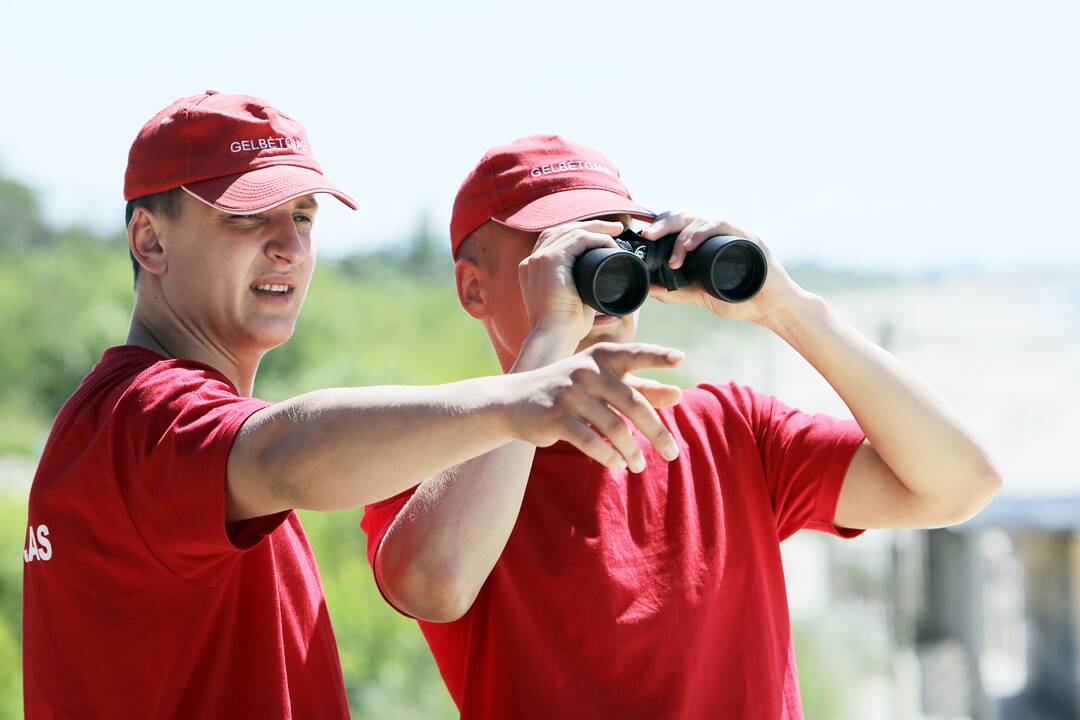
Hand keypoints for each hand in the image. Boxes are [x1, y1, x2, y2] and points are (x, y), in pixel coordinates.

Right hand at [506, 342, 684, 472]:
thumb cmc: (571, 392)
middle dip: (656, 432)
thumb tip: (678, 395)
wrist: (515, 401)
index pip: (634, 353)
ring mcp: (569, 393)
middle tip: (672, 454)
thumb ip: (641, 389)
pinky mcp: (555, 417)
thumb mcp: (604, 385)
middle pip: (632, 403)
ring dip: (631, 451)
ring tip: (640, 466)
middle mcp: (586, 371)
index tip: (681, 360)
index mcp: (602, 357)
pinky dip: (608, 456)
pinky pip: (590, 441)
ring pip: (613, 427)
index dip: (657, 356)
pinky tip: (618, 465)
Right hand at [517, 219, 625, 345]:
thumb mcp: (573, 302)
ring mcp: (539, 258)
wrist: (553, 336)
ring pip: (570, 230)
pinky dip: (596, 238)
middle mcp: (532, 260)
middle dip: (589, 226)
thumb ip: (584, 290)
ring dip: (596, 228)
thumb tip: (607, 289)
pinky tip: (609, 242)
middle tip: (614, 228)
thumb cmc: (565, 328)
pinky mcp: (550, 260)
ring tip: (616, 230)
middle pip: (562, 230)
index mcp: (533, 270)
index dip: (578, 234)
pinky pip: (577, 239)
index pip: (555, 240)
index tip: (600, 238)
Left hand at [640, 211, 804, 327]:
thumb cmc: (737, 299)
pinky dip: (705, 232)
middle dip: (665, 224)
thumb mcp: (699, 296)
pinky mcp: (748, 238)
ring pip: (702, 221)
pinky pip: (723, 226)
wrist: (768, 309)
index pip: (678, 225)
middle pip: (686, 218)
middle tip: (650, 235)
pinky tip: (692, 243)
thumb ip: (675, 293)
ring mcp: (732, 234)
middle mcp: (716, 234)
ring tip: (676, 255)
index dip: (660, 226)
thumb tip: (648, 290)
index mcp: (704, 243)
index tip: (644, 236)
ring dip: (684, 235)